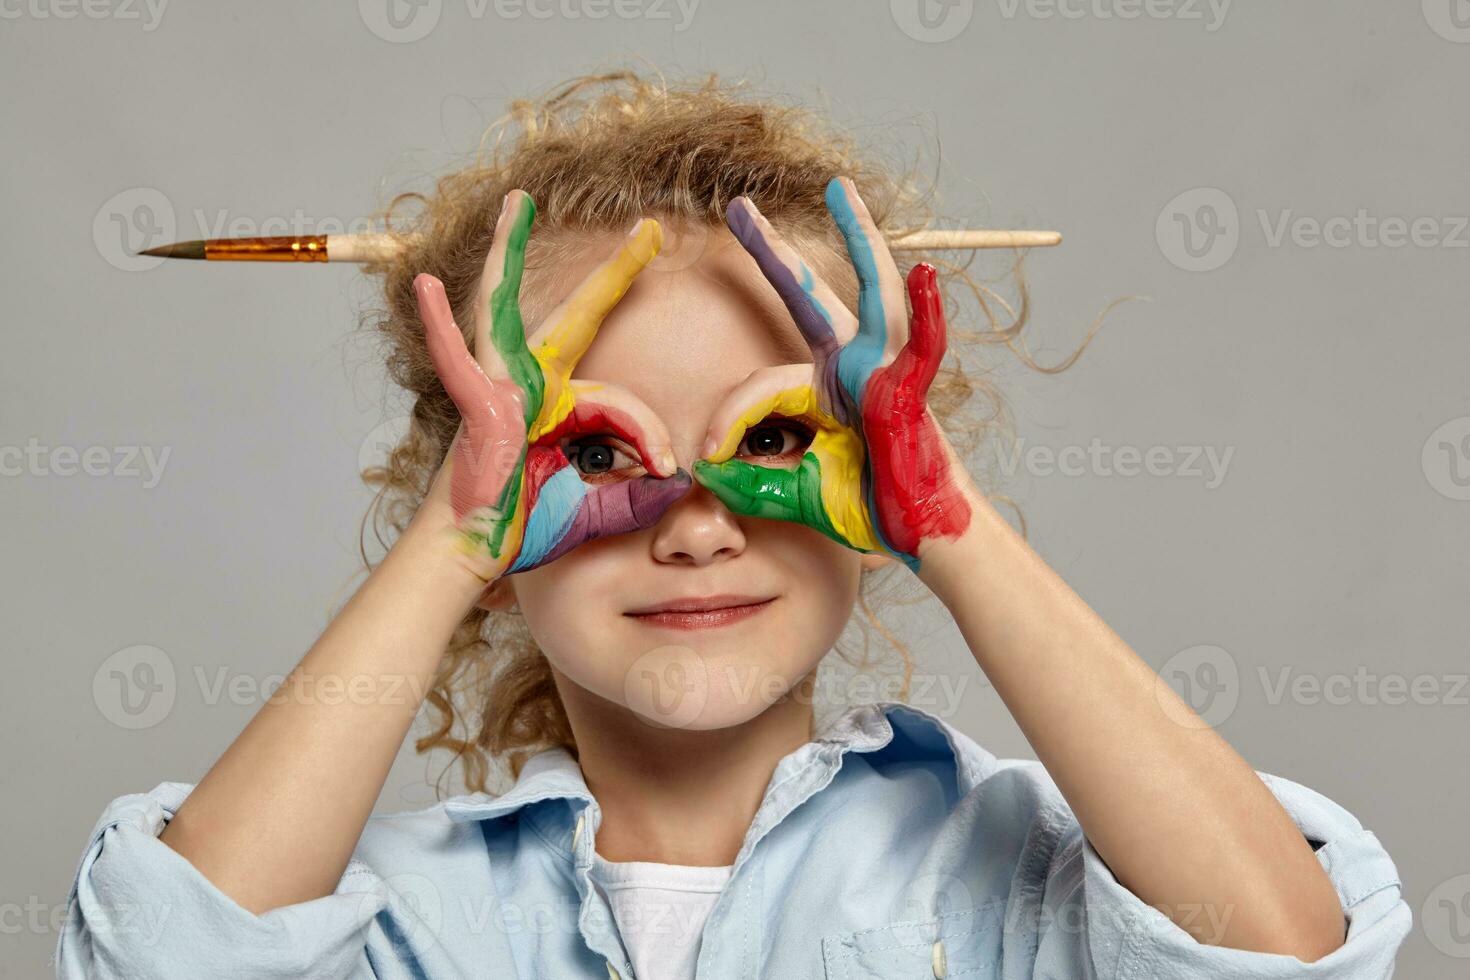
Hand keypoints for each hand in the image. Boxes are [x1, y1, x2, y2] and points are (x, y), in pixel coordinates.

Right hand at [415, 190, 690, 583]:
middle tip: (651, 227)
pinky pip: (459, 361)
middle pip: (578, 315)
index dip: (649, 435)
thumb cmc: (528, 528)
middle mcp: (532, 384)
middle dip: (615, 272)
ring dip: (510, 253)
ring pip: (507, 309)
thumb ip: (638, 496)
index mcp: (562, 404)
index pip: (622, 402)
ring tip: (518, 202)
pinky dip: (439, 324)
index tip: (668, 469)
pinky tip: (428, 282)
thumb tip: (680, 482)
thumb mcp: (600, 508)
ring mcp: (501, 388)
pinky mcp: (478, 405)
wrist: (477, 553)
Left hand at [691, 177, 972, 572]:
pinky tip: (924, 274)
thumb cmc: (864, 505)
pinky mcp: (910, 392)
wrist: (915, 531)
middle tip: (739, 207)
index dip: (728, 419)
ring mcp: (885, 370)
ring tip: (841, 190)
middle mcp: (852, 365)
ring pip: (871, 294)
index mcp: (823, 385)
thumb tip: (703, 474)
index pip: (760, 384)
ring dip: (859, 238)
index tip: (707, 457)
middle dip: (771, 251)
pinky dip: (928, 313)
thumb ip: (749, 482)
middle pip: (807, 296)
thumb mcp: (791, 491)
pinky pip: (923, 348)